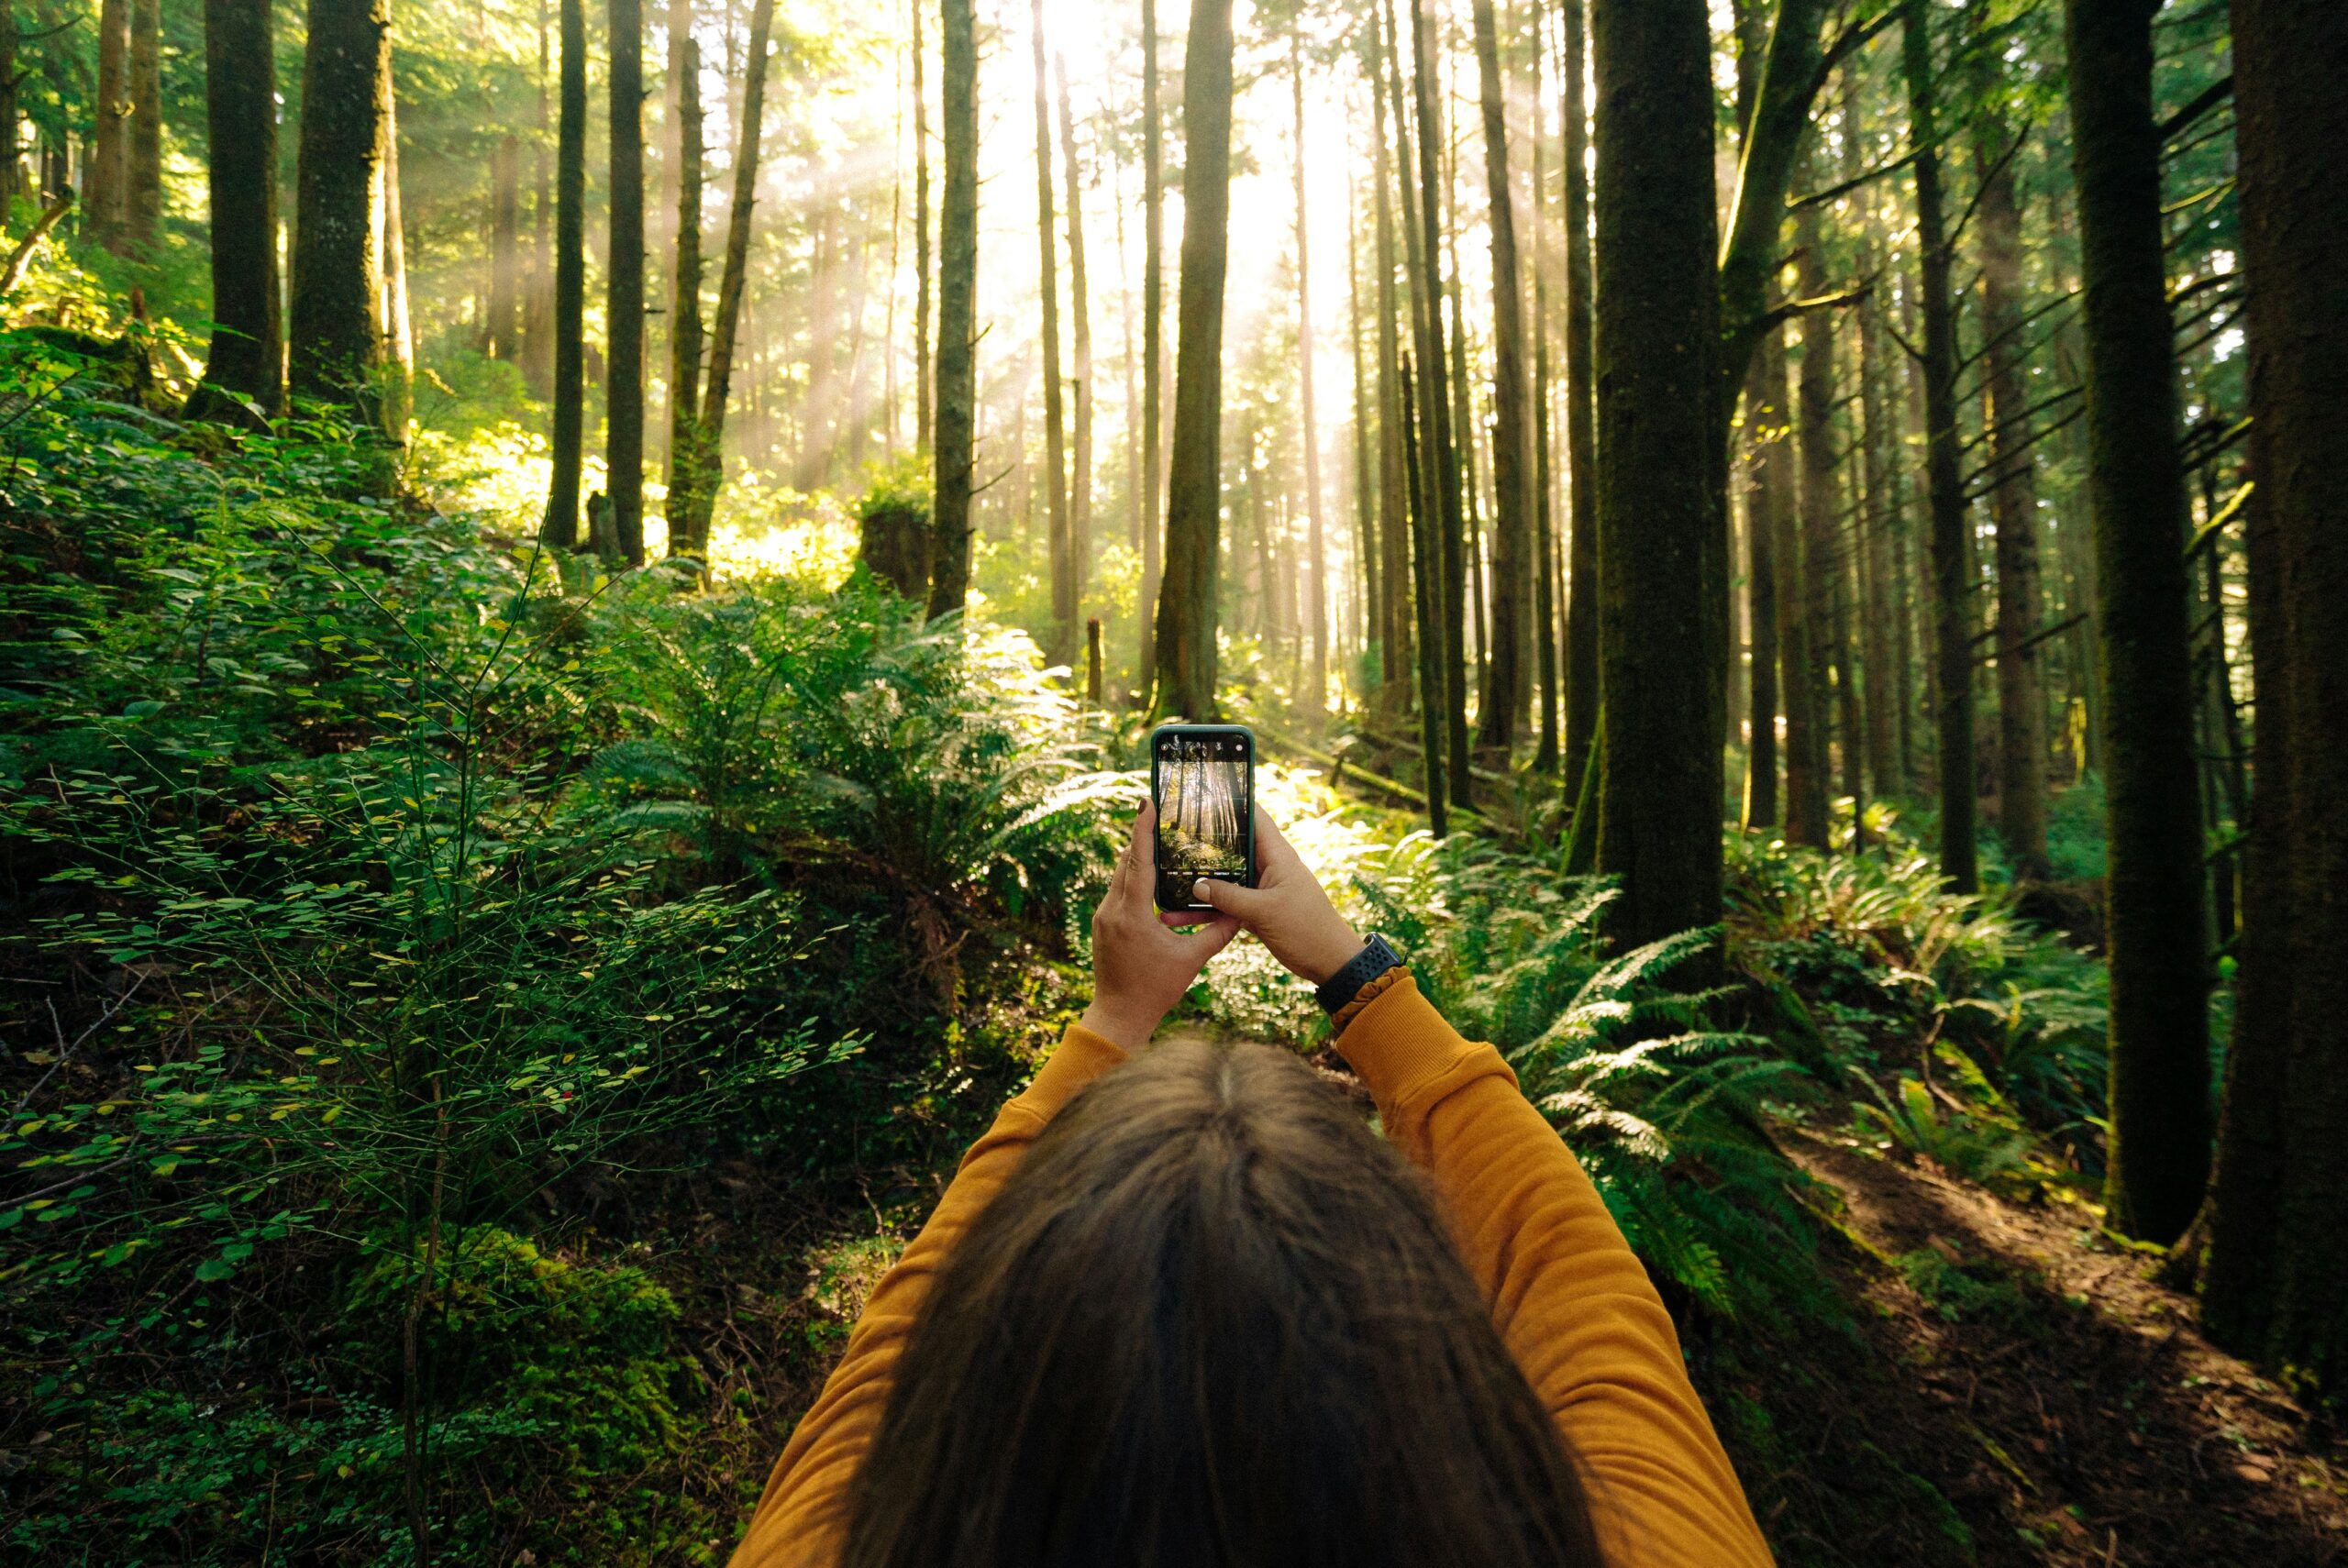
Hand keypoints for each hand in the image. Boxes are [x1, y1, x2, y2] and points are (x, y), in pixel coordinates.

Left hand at [1081, 803, 1240, 1050]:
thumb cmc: (1155, 990)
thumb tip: (1241, 912)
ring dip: (1138, 858)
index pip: (1138, 861)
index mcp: (1132, 914)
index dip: (1143, 829)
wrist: (1119, 1016)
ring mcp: (1103, 916)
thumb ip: (1217, 933)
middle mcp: (1112, 910)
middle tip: (1162, 813)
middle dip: (1143, 837)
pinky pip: (1118, 890)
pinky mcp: (1103, 924)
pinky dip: (1133, 878)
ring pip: (1120, 875)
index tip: (1146, 802)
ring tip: (1160, 838)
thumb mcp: (1191, 961)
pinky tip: (1151, 874)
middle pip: (1126, 862)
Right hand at [1179, 808, 1362, 985]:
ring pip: (1224, 879)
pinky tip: (1180, 914)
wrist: (1327, 962)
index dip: (1233, 803)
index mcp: (1277, 856)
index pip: (1255, 818)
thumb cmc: (1306, 929)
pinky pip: (1225, 904)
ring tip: (1167, 880)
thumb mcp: (1265, 911)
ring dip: (1200, 883)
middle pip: (1232, 848)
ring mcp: (1260, 889)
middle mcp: (1267, 867)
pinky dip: (1206, 909)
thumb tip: (1197, 885)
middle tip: (1171, 837)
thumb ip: (1230, 897)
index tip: (1203, 796)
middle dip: (1205, 845)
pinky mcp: (1255, 910)